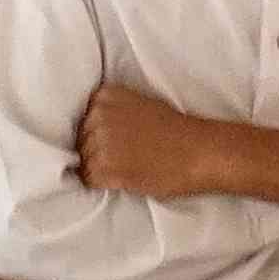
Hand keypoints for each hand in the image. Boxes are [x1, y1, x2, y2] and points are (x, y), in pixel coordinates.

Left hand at [75, 84, 210, 199]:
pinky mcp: (104, 167)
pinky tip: (124, 178)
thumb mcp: (140, 103)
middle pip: (80, 141)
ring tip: (127, 168)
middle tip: (126, 157)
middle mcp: (97, 114)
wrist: (199, 152)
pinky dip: (103, 184)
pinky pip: (88, 180)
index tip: (117, 140)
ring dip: (100, 169)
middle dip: (96, 151)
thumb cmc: (175, 130)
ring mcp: (99, 141)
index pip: (83, 119)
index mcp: (105, 95)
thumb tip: (88, 128)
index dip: (98, 134)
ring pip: (83, 162)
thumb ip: (112, 110)